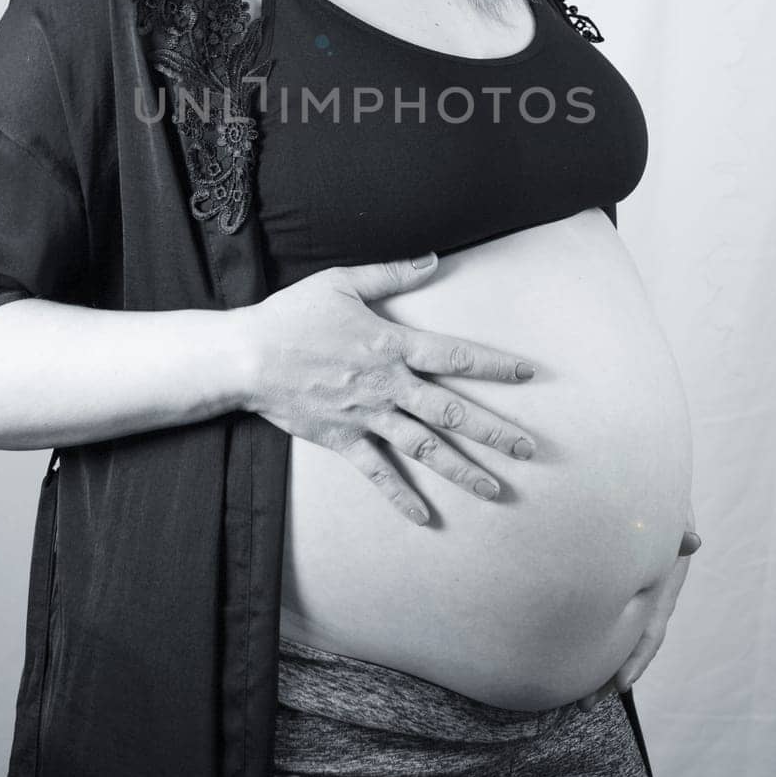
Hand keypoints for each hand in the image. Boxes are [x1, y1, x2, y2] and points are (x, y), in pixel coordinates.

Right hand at [239, 254, 538, 525]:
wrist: (246, 357)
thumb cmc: (293, 314)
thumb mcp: (342, 282)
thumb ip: (390, 274)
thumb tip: (431, 259)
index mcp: (391, 345)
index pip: (454, 355)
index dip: (493, 365)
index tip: (527, 373)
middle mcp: (387, 385)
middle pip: (451, 412)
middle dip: (494, 432)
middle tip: (529, 450)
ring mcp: (366, 417)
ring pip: (424, 448)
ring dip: (462, 470)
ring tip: (496, 489)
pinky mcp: (342, 440)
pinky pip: (377, 473)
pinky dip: (401, 497)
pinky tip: (425, 517)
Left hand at [576, 523, 700, 711]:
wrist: (654, 507)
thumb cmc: (658, 514)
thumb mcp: (666, 525)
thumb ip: (675, 537)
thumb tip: (694, 541)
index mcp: (661, 593)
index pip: (650, 633)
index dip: (637, 659)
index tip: (622, 684)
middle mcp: (647, 605)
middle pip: (627, 649)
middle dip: (607, 677)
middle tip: (584, 704)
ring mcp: (632, 603)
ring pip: (614, 641)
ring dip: (595, 668)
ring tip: (573, 696)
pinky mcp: (614, 596)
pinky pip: (602, 624)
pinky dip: (588, 643)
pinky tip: (565, 658)